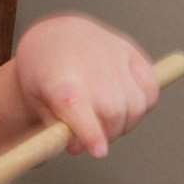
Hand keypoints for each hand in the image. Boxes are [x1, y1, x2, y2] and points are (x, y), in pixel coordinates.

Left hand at [12, 14, 158, 157]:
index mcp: (61, 81)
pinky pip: (150, 89)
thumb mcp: (33, 100)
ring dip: (126, 123)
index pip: (78, 109)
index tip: (99, 151)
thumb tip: (77, 146)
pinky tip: (126, 106)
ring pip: (136, 105)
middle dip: (107, 135)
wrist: (58, 32)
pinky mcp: (132, 53)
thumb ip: (54, 126)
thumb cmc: (43, 70)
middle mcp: (90, 68)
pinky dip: (144, 105)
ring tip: (108, 122)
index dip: (92, 134)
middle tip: (93, 138)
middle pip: (113, 114)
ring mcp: (114, 58)